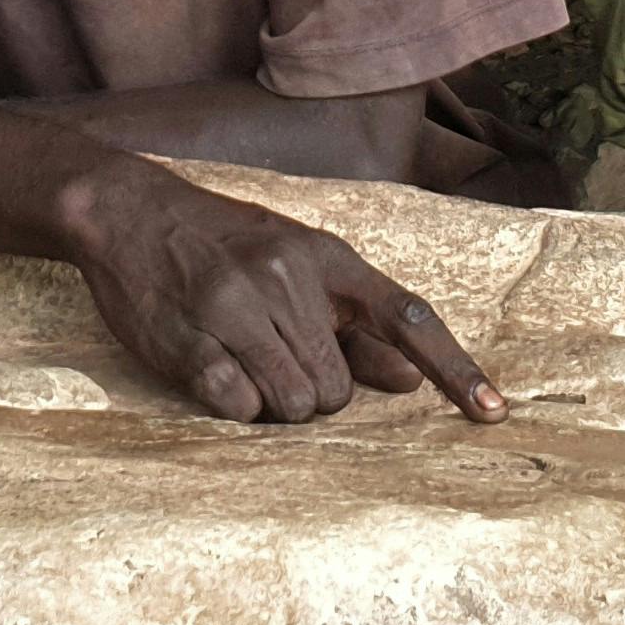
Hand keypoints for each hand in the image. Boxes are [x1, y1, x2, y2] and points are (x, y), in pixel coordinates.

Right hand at [58, 161, 505, 424]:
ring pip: (292, 406)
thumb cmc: (224, 244)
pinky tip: (214, 369)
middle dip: (312, 393)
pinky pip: (238, 407)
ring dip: (271, 404)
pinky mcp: (188, 339)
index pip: (407, 316)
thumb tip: (411, 379)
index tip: (493, 413)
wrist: (131, 211)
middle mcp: (287, 277)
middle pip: (337, 391)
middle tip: (272, 357)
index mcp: (325, 258)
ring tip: (242, 361)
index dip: (455, 367)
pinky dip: (233, 405)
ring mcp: (236, 307)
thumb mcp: (296, 263)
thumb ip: (352, 324)